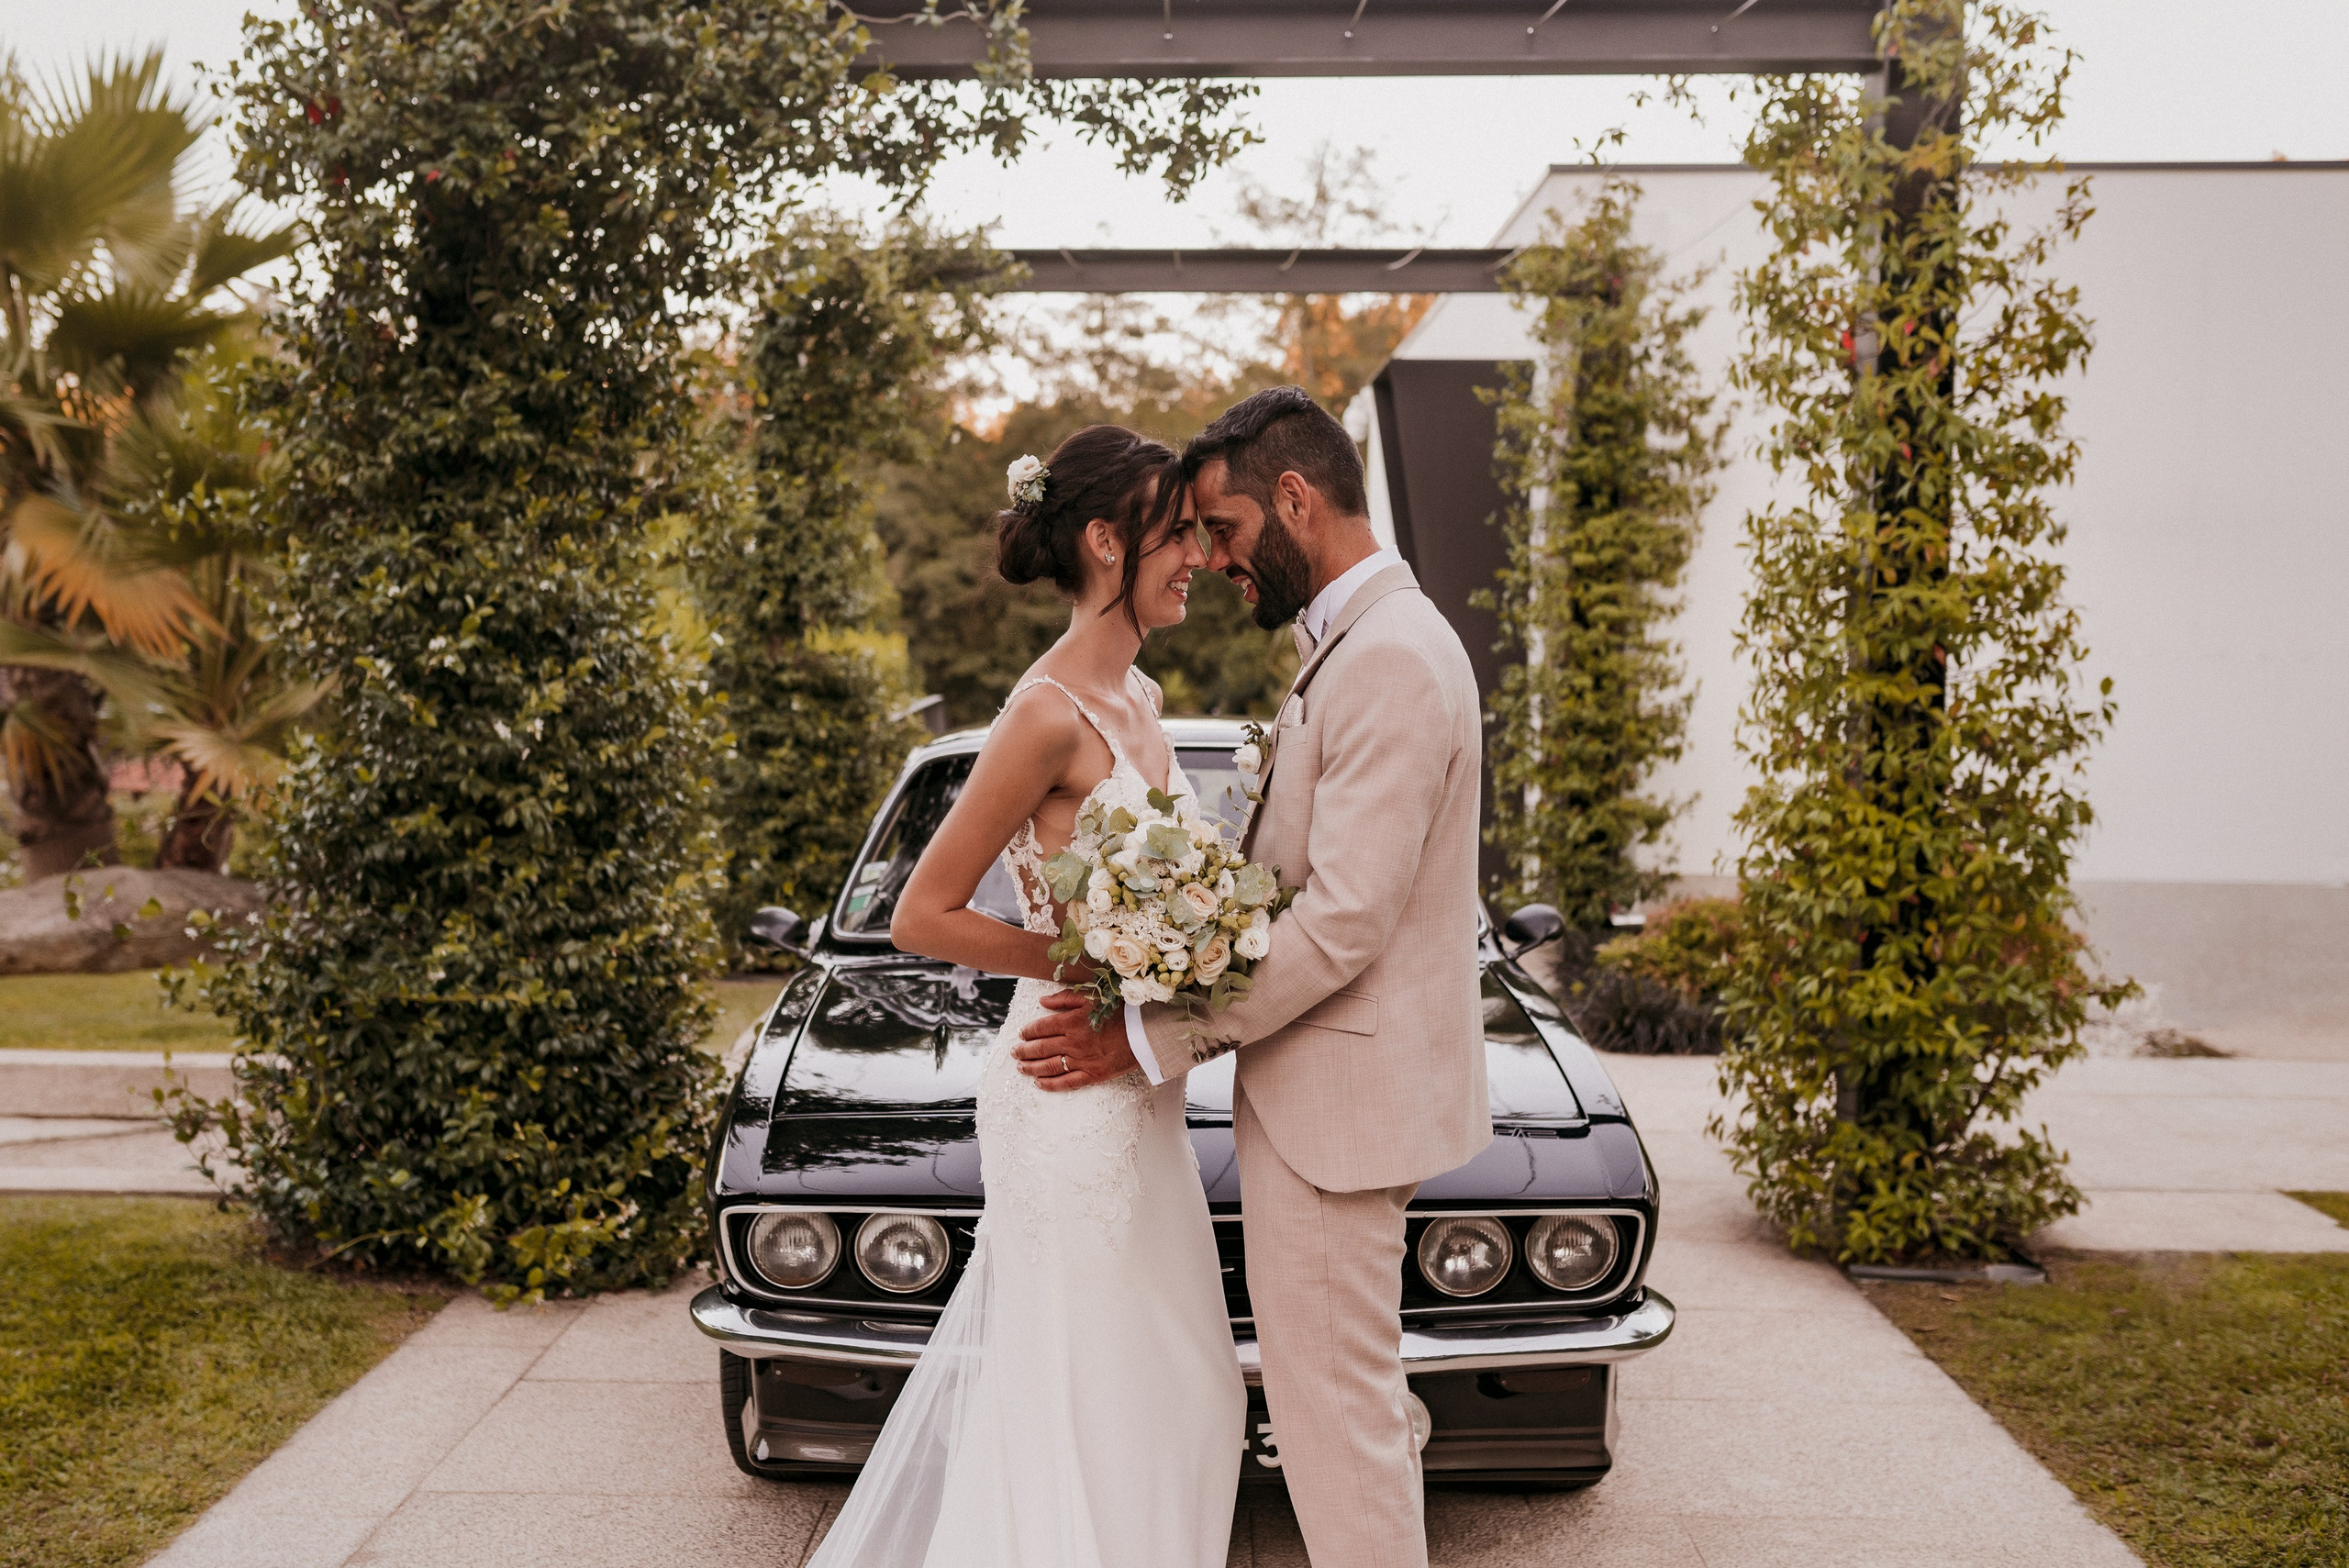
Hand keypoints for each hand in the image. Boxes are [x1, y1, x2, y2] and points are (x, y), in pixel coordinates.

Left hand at [1014, 991, 1137, 1091]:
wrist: (1145, 1032)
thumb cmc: (1120, 1012)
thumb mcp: (1092, 997)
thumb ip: (1065, 998)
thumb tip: (1042, 1001)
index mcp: (1071, 1021)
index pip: (1040, 1028)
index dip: (1028, 1032)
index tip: (1022, 1034)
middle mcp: (1072, 1042)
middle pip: (1040, 1048)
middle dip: (1023, 1051)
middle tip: (1015, 1052)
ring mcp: (1081, 1060)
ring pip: (1048, 1066)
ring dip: (1031, 1068)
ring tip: (1020, 1068)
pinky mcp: (1092, 1074)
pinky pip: (1066, 1082)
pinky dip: (1050, 1084)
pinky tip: (1039, 1084)